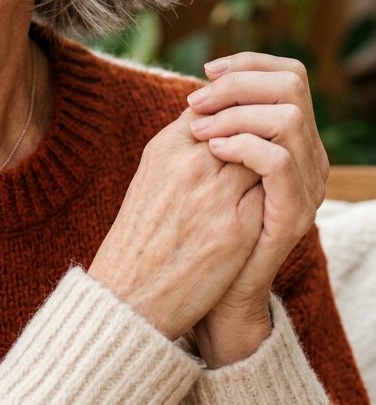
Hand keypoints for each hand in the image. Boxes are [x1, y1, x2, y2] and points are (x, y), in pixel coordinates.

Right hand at [88, 109, 264, 340]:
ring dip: (269, 163)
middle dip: (256, 136)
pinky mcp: (237, 229)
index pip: (213, 108)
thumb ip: (183, 147)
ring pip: (265, 154)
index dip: (230, 117)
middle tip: (258, 154)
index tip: (235, 133)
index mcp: (166, 148)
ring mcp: (216, 195)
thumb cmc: (140, 237)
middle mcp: (191, 164)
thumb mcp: (151, 178)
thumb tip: (215, 123)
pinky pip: (272, 194)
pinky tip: (268, 205)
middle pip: (244, 125)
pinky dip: (274, 195)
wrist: (129, 296)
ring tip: (263, 180)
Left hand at [186, 52, 328, 365]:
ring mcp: (306, 187)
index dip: (248, 64)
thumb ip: (215, 124)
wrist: (208, 291)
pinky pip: (279, 161)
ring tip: (198, 129)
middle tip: (197, 100)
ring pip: (289, 118)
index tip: (205, 72)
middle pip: (293, 86)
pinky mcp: (293, 215)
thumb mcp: (206, 163)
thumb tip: (201, 85)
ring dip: (236, 113)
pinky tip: (211, 149)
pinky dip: (243, 145)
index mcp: (291, 140)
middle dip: (239, 83)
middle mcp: (308, 158)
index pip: (289, 75)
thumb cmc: (200, 225)